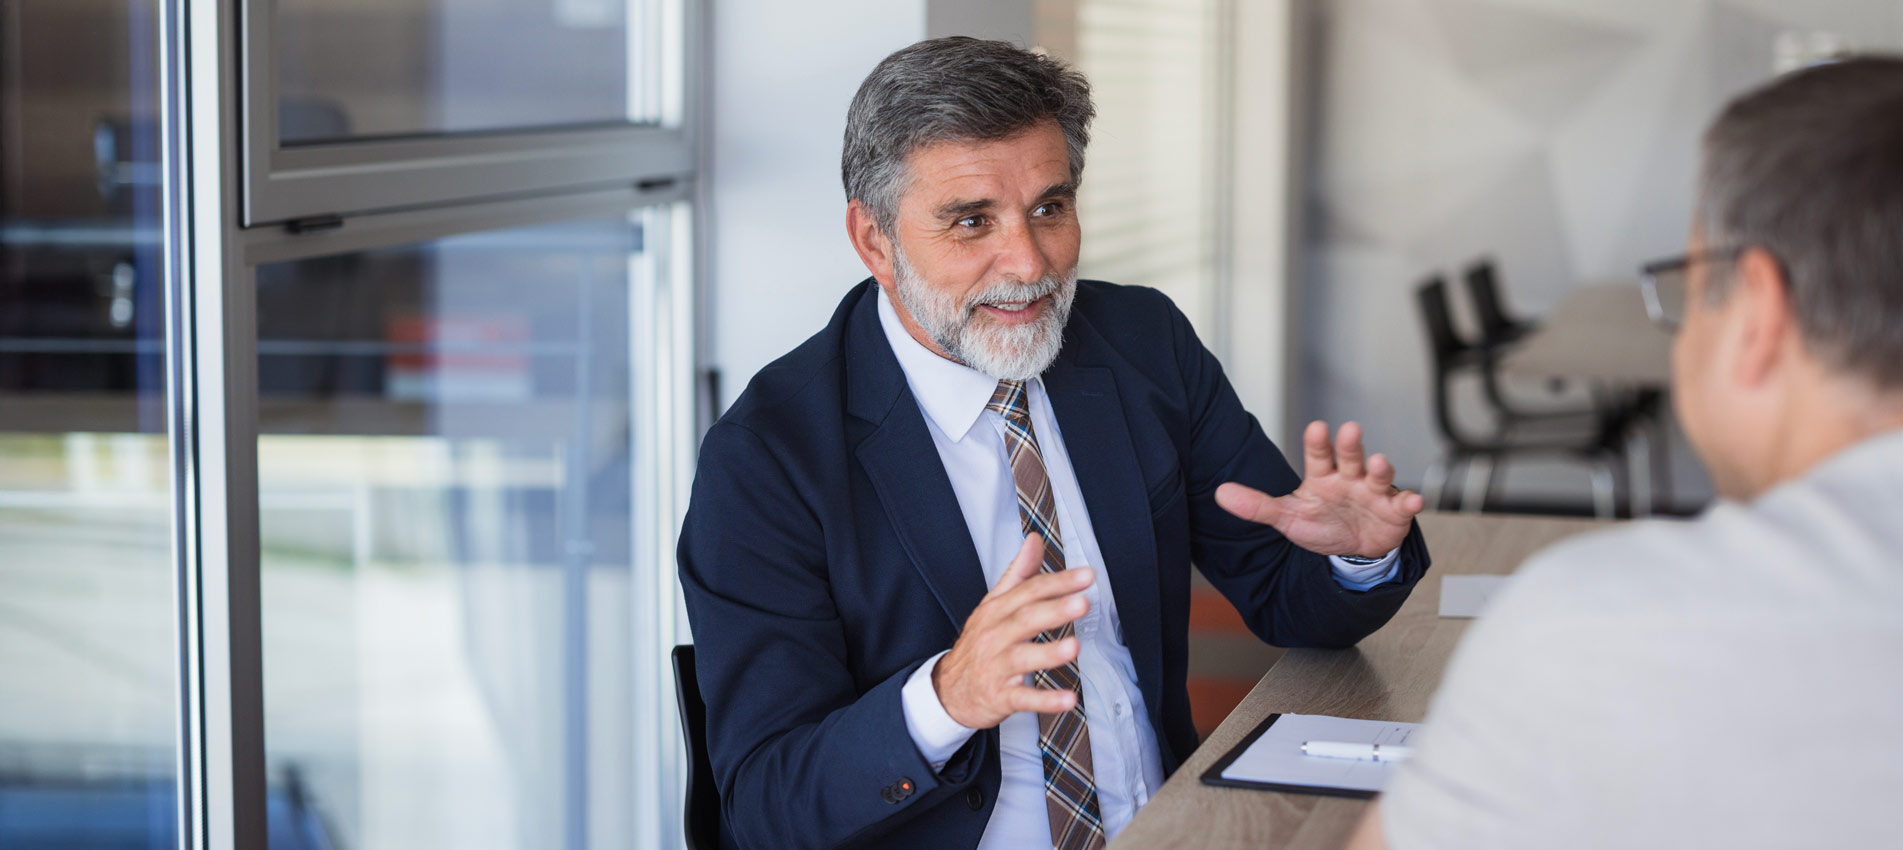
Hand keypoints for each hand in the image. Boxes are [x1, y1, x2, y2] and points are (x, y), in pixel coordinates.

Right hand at [932, 533, 1091, 729]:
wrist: (948, 690)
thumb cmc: (979, 644)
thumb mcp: (993, 605)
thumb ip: (1018, 574)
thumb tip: (1035, 541)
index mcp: (995, 611)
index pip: (1028, 591)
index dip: (1058, 583)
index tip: (1087, 576)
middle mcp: (994, 636)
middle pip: (1024, 619)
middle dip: (1054, 610)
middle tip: (1082, 603)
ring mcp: (996, 667)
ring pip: (1022, 658)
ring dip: (1049, 653)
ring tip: (1074, 647)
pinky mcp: (1000, 697)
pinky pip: (1023, 698)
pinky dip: (1045, 700)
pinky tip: (1068, 699)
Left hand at [1214, 421, 1423, 558]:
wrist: (1353, 550)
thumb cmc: (1322, 524)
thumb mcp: (1287, 517)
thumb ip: (1257, 505)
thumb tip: (1220, 493)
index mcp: (1323, 476)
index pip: (1318, 455)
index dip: (1317, 442)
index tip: (1316, 428)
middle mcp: (1350, 478)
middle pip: (1350, 457)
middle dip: (1350, 445)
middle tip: (1350, 430)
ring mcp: (1374, 493)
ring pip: (1379, 477)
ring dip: (1382, 469)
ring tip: (1380, 463)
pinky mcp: (1395, 512)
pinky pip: (1404, 504)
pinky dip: (1410, 502)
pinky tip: (1413, 501)